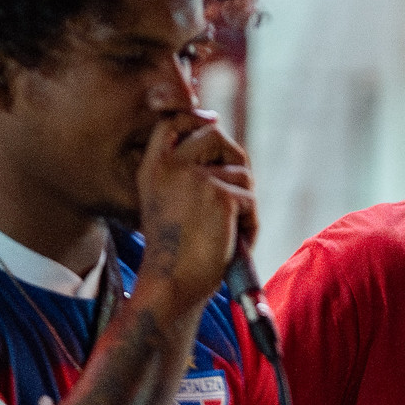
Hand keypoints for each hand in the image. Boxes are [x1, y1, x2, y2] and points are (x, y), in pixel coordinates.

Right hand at [136, 110, 252, 310]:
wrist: (171, 285)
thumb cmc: (175, 252)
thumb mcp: (169, 201)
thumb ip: (187, 169)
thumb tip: (215, 124)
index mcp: (154, 168)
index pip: (175, 120)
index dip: (198, 119)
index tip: (211, 124)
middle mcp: (171, 166)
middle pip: (216, 134)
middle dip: (234, 161)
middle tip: (234, 194)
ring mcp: (195, 178)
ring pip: (242, 173)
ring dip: (245, 203)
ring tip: (228, 231)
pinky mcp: (221, 195)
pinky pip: (250, 200)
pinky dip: (250, 225)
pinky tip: (232, 242)